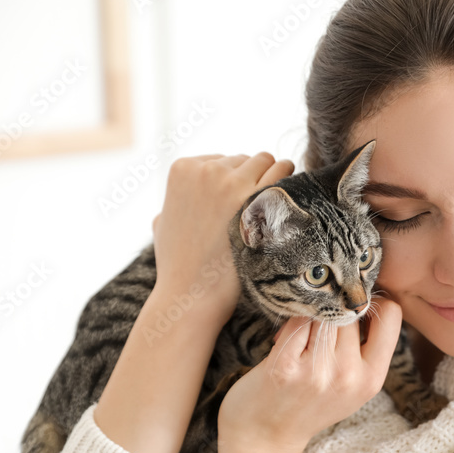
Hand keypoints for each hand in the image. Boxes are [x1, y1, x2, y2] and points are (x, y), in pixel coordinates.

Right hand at [151, 153, 294, 324]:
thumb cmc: (178, 265)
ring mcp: (233, 182)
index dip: (234, 182)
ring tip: (276, 205)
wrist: (193, 292)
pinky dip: (289, 181)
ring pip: (267, 161)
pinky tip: (290, 200)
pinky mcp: (258, 198)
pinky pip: (284, 171)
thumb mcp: (162, 224)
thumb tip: (174, 205)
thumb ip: (170, 205)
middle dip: (254, 180)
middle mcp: (208, 169)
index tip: (237, 203)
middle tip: (259, 207)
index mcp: (183, 168)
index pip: (222, 160)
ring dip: (275, 178)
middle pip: (246, 160)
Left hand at [217, 296, 402, 452]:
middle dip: (334, 313)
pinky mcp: (284, 366)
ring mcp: (317, 372)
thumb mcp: (353, 386)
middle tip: (319, 333)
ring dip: (311, 318)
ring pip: (323, 312)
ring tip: (302, 341)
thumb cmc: (309, 404)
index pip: (391, 315)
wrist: (265, 437)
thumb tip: (364, 297)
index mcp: (373, 378)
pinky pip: (296, 321)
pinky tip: (283, 344)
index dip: (372, 305)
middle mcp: (349, 375)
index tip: (354, 312)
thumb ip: (365, 350)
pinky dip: (289, 325)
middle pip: (350, 311)